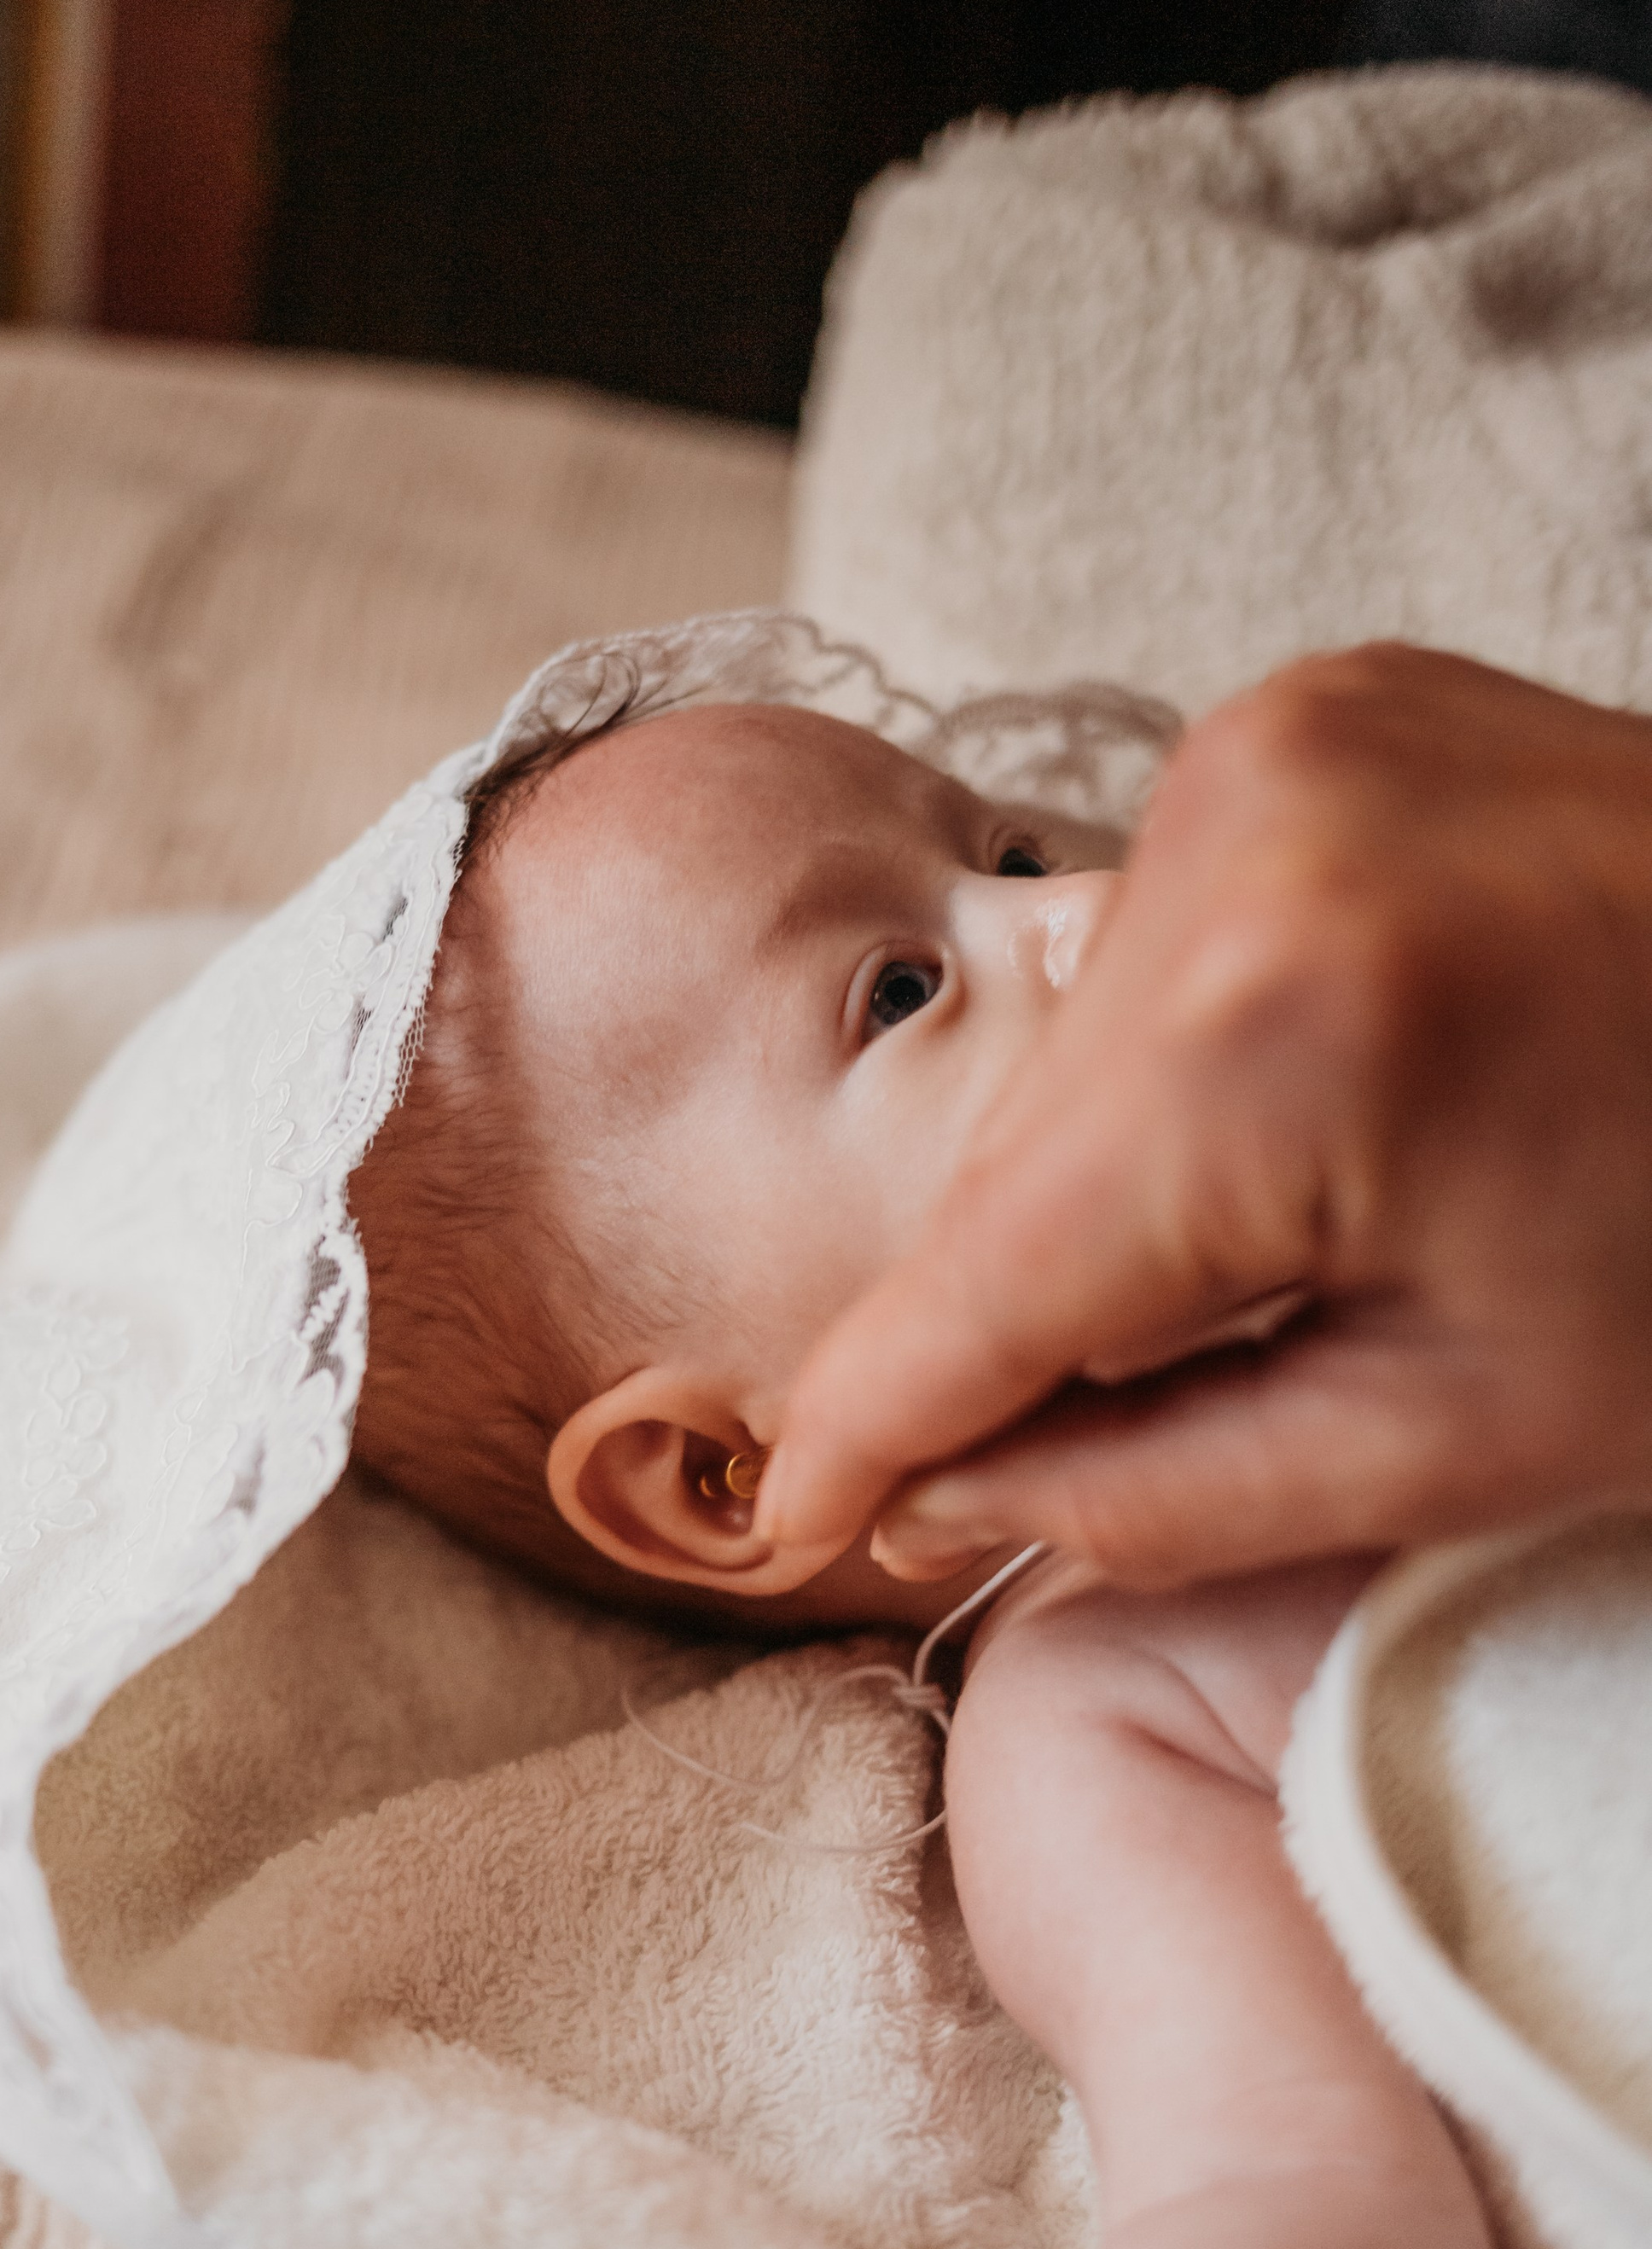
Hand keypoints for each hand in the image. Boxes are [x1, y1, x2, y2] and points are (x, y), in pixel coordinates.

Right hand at [760, 647, 1651, 1585]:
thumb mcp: (1471, 1435)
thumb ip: (1162, 1491)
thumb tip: (948, 1504)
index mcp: (1287, 1039)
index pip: (987, 1285)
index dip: (866, 1428)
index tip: (777, 1533)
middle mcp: (1243, 840)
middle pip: (1016, 1170)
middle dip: (1009, 1329)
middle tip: (1026, 1460)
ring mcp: (1272, 746)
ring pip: (1070, 1063)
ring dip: (1099, 1201)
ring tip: (1260, 1274)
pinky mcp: (1305, 715)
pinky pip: (1148, 953)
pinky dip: (1170, 1078)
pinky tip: (1286, 1137)